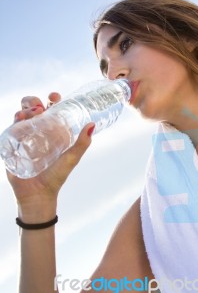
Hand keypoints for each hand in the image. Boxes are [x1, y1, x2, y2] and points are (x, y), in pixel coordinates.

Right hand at [7, 93, 94, 221]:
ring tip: (33, 112)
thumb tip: (92, 124)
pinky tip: (19, 118)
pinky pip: (10, 129)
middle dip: (34, 101)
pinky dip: (14, 120)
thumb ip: (82, 143)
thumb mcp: (71, 158)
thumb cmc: (56, 177)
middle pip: (32, 109)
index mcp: (52, 132)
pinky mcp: (12, 145)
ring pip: (21, 116)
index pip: (50, 110)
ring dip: (25, 108)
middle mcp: (37, 132)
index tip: (54, 97)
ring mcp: (23, 138)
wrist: (38, 195)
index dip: (52, 100)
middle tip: (41, 106)